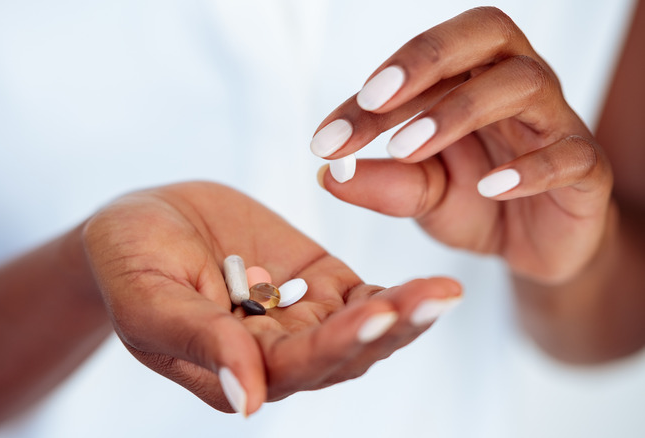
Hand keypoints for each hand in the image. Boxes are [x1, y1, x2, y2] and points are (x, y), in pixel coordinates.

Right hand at [82, 181, 460, 414]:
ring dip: (404, 311)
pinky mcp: (317, 280)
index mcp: (237, 370)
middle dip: (389, 327)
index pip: (295, 366)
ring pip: (363, 323)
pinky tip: (429, 284)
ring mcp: (302, 315)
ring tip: (444, 292)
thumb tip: (249, 402)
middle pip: (345, 350)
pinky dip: (395, 289)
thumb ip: (200, 343)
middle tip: (434, 300)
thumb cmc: (129, 264)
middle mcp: (278, 352)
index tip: (373, 314)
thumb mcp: (150, 301)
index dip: (334, 344)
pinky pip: (363, 290)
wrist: (142, 222)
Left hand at [311, 7, 612, 283]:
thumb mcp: (422, 195)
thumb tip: (326, 175)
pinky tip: (491, 186)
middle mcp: (514, 84)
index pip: (422, 63)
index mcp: (471, 77)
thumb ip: (383, 184)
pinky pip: (569, 153)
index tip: (326, 136)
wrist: (531, 246)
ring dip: (460, 110)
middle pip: (486, 33)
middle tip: (373, 98)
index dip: (371, 95)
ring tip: (408, 148)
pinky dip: (529, 168)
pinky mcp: (586, 166)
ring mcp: (554, 121)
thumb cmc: (475, 202)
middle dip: (425, 58)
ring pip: (523, 83)